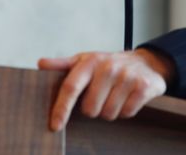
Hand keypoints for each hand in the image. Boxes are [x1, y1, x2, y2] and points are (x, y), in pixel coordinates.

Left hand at [37, 48, 173, 130]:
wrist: (145, 62)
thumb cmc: (109, 64)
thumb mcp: (86, 60)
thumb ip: (62, 64)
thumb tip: (40, 64)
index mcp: (90, 61)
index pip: (70, 87)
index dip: (61, 108)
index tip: (55, 126)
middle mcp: (108, 67)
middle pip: (90, 108)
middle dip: (93, 109)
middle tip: (100, 97)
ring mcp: (127, 76)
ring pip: (108, 114)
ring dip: (110, 111)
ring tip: (114, 96)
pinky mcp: (143, 87)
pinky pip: (126, 113)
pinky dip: (125, 111)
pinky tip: (127, 98)